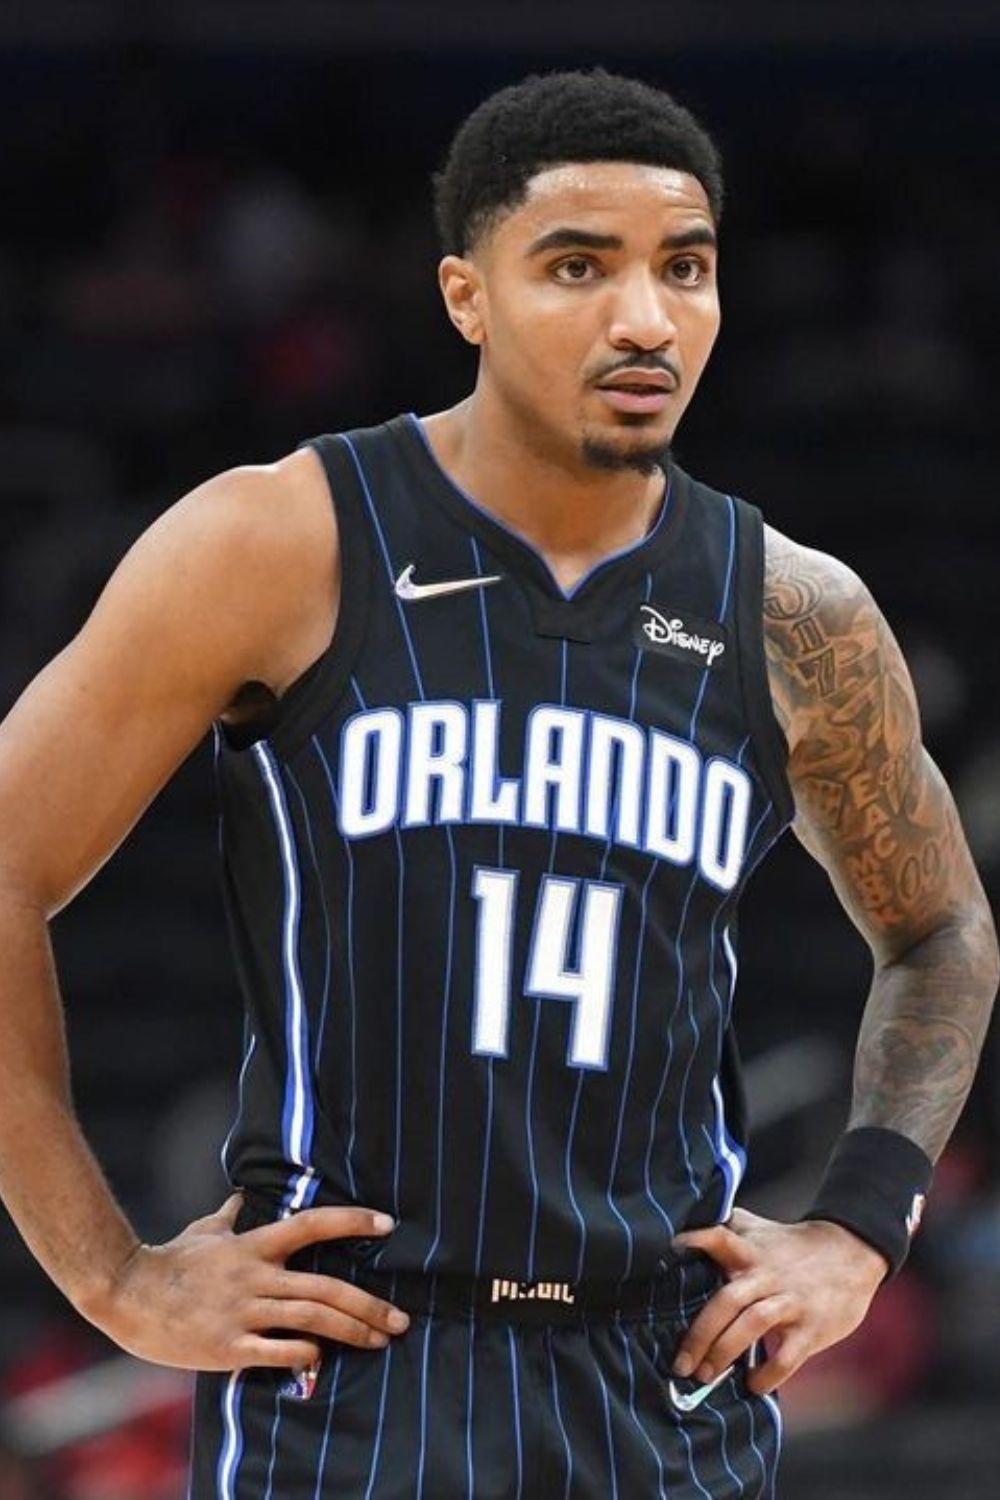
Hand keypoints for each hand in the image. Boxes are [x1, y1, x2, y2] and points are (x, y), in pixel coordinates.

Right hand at [87, 1194, 409, 1372]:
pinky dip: (306, 1354)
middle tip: (401, 1318)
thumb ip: (231, 1214)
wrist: (127, 1294)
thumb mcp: (206, 1230)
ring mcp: (243, 1312)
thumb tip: (243, 1193)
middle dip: (369, 1304)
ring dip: (352, 1330)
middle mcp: (255, 1277)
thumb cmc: (171, 1260)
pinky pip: (277, 1352)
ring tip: (380, 1339)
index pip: (311, 1225)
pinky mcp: (228, 1346)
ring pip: (311, 1320)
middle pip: (325, 1287)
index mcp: (254, 1246)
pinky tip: (323, 1357)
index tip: (388, 1224)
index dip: (351, 1221)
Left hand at [671, 1207, 888, 1394]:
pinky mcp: (811, 1328)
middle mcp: (766, 1275)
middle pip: (728, 1299)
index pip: (719, 1237)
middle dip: (700, 1334)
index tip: (671, 1248)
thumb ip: (726, 1230)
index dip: (696, 1239)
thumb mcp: (759, 1231)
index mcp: (749, 1250)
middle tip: (679, 1364)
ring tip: (704, 1375)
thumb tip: (681, 1227)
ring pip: (753, 1325)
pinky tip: (752, 1385)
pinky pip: (787, 1356)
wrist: (851, 1253)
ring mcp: (790, 1301)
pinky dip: (768, 1374)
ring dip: (725, 1352)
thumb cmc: (793, 1246)